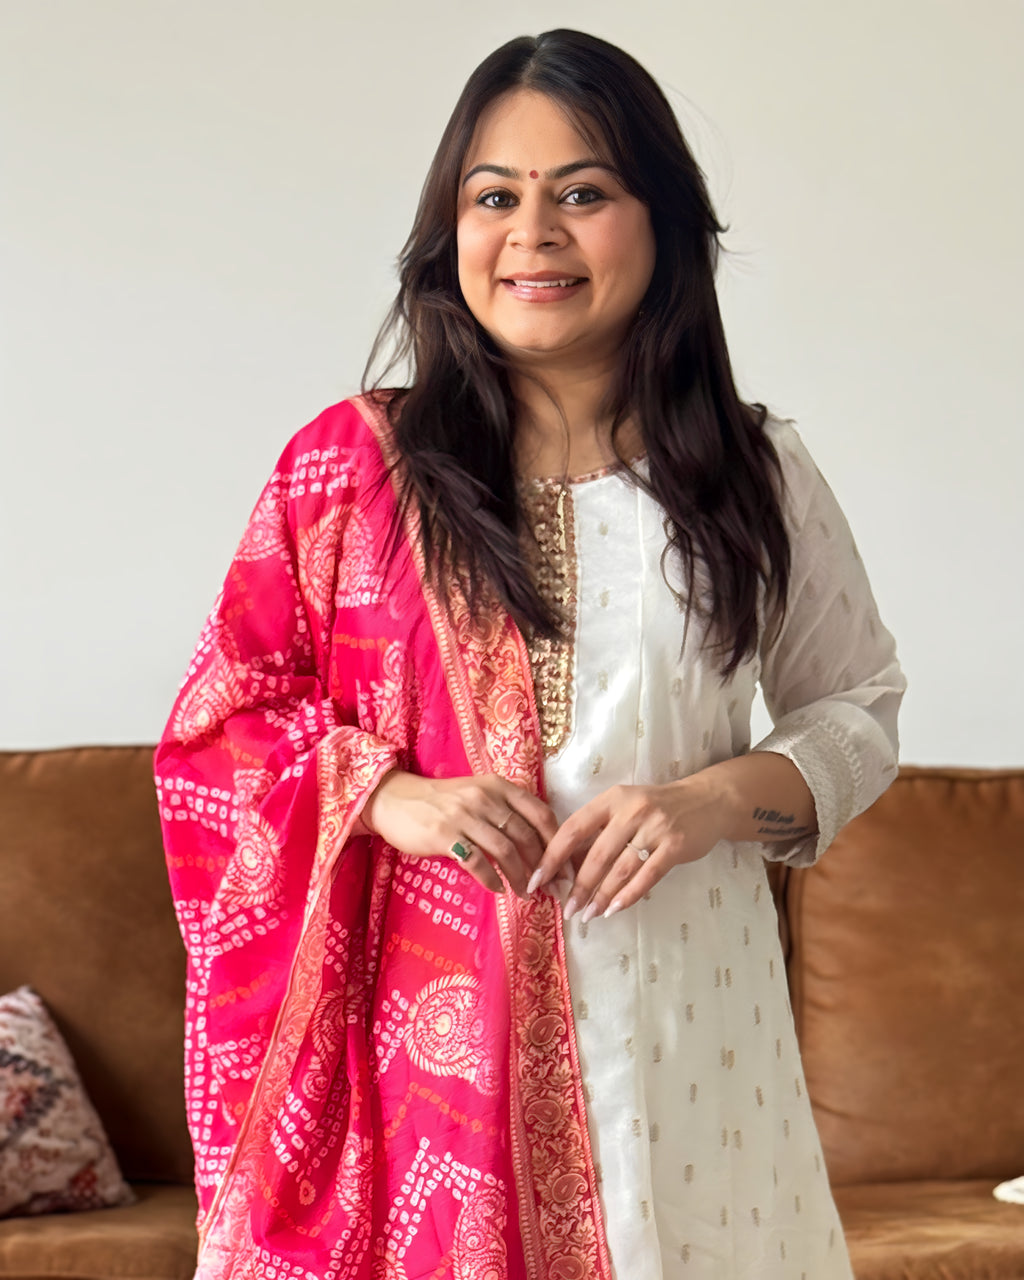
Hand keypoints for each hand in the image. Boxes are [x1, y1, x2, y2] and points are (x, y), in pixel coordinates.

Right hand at [361, 770, 558, 897]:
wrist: (396, 799)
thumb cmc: (442, 801)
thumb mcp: (478, 795)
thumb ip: (506, 812)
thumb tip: (539, 846)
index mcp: (499, 786)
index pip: (541, 813)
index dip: (558, 843)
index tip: (566, 867)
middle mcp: (485, 798)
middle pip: (526, 836)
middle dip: (543, 867)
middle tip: (551, 888)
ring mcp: (464, 816)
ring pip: (505, 851)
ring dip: (520, 877)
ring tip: (526, 894)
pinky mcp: (445, 835)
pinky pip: (477, 862)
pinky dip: (492, 879)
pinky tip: (497, 889)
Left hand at [530, 774, 730, 920]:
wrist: (707, 801)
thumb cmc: (656, 808)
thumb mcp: (624, 808)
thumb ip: (599, 832)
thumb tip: (565, 868)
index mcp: (611, 799)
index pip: (573, 828)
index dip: (552, 856)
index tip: (537, 880)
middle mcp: (631, 810)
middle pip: (596, 855)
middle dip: (578, 886)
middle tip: (567, 909)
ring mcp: (655, 827)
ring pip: (620, 869)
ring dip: (601, 896)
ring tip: (588, 915)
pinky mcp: (675, 845)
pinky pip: (647, 876)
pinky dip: (628, 896)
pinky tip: (614, 910)